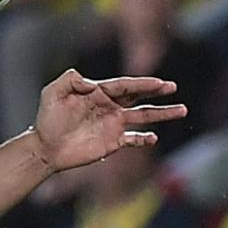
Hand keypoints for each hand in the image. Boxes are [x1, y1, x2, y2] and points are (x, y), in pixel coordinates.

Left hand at [33, 69, 186, 172]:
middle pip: (137, 97)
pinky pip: (134, 139)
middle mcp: (109, 107)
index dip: (141, 83)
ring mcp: (113, 124)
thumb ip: (69, 80)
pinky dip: (145, 138)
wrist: (46, 147)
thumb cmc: (47, 119)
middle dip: (155, 91)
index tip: (159, 83)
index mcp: (97, 93)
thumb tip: (90, 81)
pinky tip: (154, 137)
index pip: (123, 85)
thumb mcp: (52, 93)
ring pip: (143, 117)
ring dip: (162, 113)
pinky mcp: (113, 142)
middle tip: (173, 87)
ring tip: (182, 109)